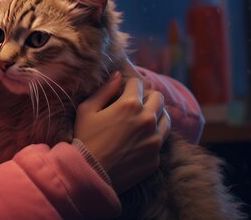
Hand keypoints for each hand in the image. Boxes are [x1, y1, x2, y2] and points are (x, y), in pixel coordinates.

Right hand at [74, 72, 170, 193]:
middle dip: (147, 97)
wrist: (90, 174)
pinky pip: (160, 140)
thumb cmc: (85, 139)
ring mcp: (154, 140)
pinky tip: (139, 141)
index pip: (138, 84)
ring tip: (142, 121)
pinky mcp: (156, 157)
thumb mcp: (87, 110)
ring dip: (155, 115)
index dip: (129, 86)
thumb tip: (117, 75)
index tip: (124, 92)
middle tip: (135, 105)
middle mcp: (147, 120)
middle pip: (158, 97)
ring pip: (165, 118)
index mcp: (130, 105)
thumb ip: (104, 90)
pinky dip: (152, 137)